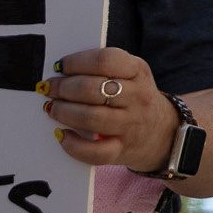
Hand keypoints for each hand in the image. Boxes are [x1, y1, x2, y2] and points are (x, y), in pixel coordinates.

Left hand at [41, 48, 177, 171]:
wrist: (163, 132)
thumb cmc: (134, 98)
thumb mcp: (131, 74)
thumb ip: (103, 68)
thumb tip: (60, 72)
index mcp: (138, 71)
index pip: (105, 60)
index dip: (76, 62)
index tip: (60, 67)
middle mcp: (138, 97)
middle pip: (92, 89)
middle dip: (62, 88)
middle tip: (50, 88)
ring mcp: (131, 125)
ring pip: (90, 118)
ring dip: (63, 112)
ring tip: (52, 108)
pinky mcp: (121, 149)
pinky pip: (94, 152)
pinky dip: (73, 144)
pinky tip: (62, 134)